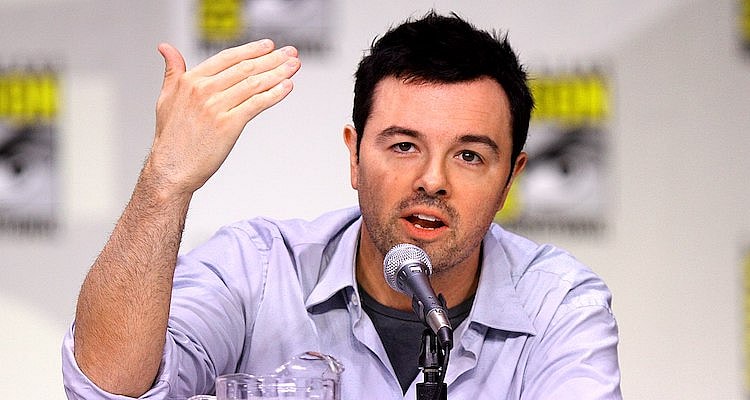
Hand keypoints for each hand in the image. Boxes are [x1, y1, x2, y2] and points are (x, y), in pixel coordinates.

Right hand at [147, 40, 300, 196]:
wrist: (171, 168)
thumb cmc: (171, 137)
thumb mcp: (166, 97)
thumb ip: (172, 71)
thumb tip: (165, 47)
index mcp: (190, 81)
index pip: (228, 58)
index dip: (251, 50)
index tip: (269, 45)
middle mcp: (204, 90)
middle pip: (245, 68)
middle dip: (272, 59)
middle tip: (291, 53)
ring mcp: (216, 107)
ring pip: (254, 84)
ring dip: (278, 73)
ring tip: (294, 66)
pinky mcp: (228, 125)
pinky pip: (257, 104)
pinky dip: (274, 94)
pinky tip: (287, 87)